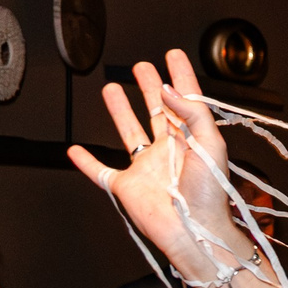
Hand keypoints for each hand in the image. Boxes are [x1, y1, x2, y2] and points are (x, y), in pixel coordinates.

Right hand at [67, 51, 246, 280]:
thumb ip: (192, 113)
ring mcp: (147, 168)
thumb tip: (169, 90)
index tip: (173, 56)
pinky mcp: (127, 187)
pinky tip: (76, 151)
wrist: (195, 231)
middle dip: (151, 87)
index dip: (180, 77)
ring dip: (120, 111)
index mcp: (192, 139)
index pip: (185, 101)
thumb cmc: (209, 194)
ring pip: (129, 132)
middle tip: (143, 66)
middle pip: (157, 111)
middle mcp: (169, 151)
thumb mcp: (211, 145)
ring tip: (113, 88)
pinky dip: (86, 162)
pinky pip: (101, 172)